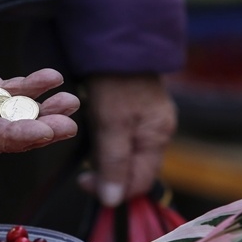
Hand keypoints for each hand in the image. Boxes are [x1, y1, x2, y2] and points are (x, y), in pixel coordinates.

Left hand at [78, 74, 177, 206]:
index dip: (113, 190)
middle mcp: (158, 132)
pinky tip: (95, 136)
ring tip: (88, 148)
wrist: (115, 40)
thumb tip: (112, 201)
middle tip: (84, 168)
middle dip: (108, 174)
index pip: (140, 183)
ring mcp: (148, 122)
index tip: (85, 183)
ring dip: (105, 159)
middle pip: (133, 171)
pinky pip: (122, 141)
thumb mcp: (112, 125)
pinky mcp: (136, 113)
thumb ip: (113, 163)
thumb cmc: (114, 82)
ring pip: (126, 157)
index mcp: (158, 137)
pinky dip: (107, 145)